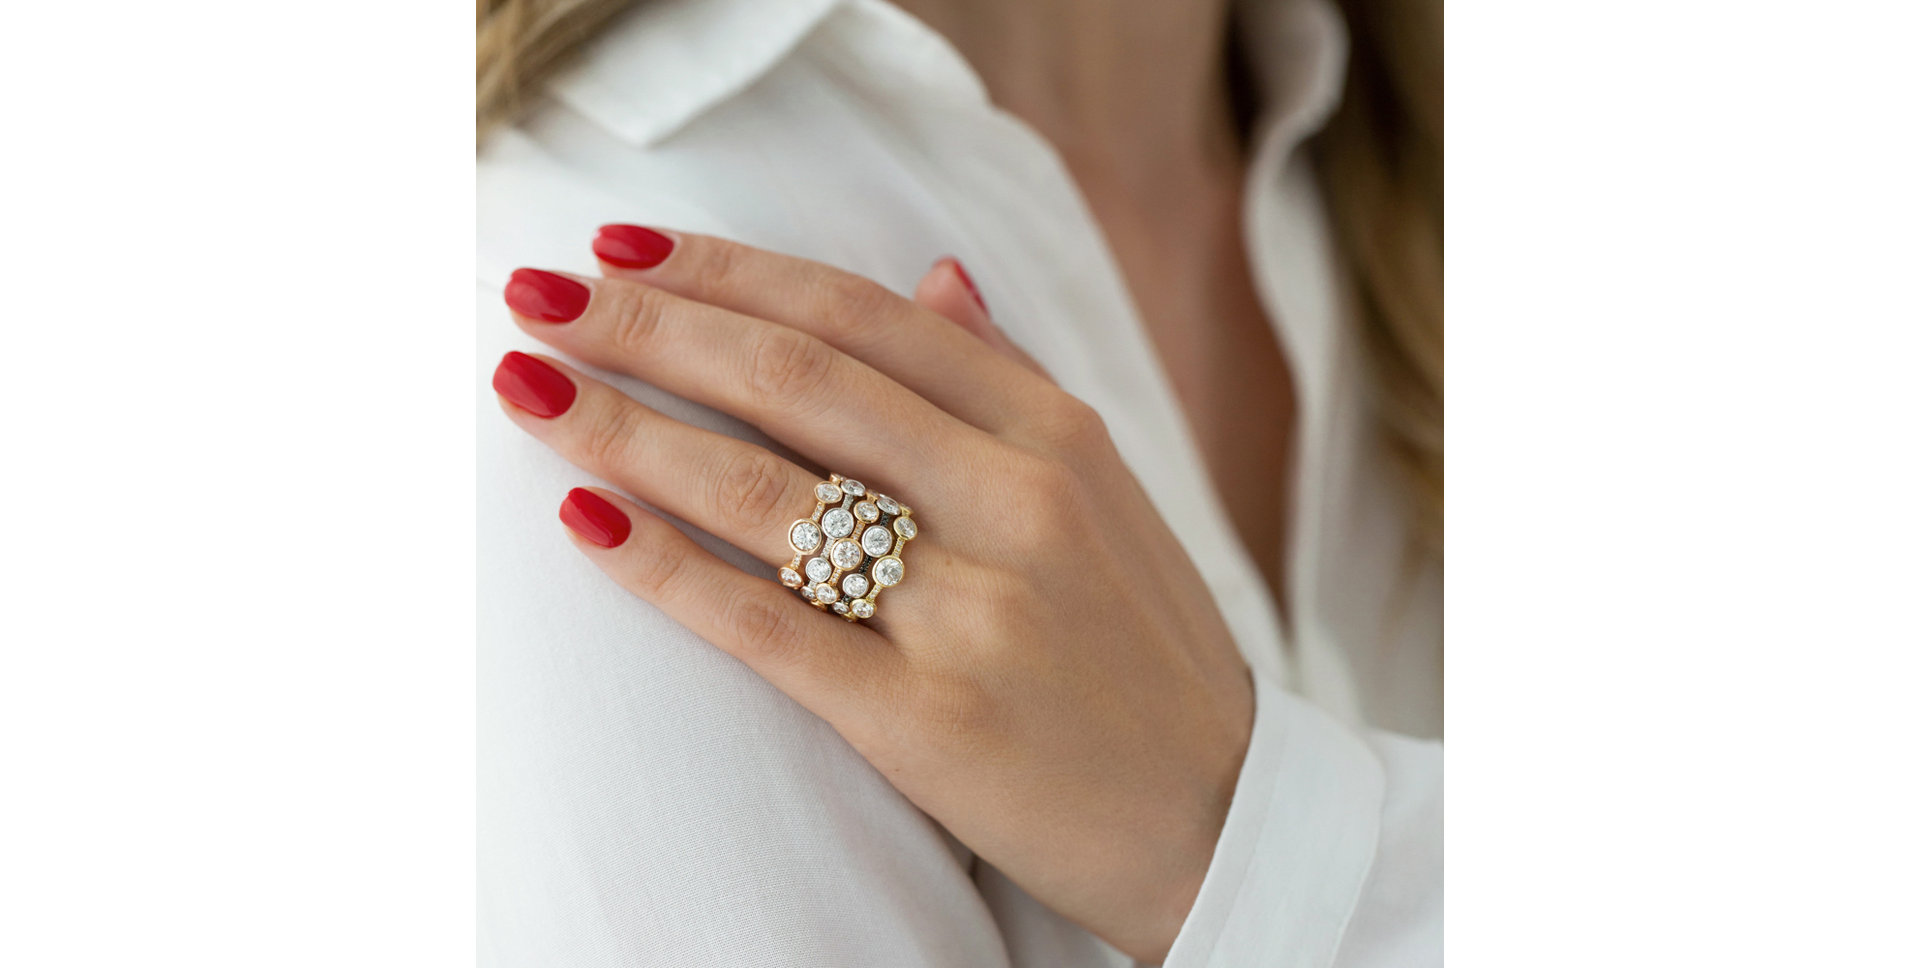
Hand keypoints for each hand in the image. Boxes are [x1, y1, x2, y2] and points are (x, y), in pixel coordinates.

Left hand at [491, 227, 1253, 960]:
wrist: (1217, 814)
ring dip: (626, 428)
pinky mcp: (927, 720)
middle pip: (795, 382)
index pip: (859, 317)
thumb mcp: (1106, 489)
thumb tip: (932, 274)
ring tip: (528, 387)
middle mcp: (1015, 502)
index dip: (727, 273)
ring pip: (765, 493)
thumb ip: (1009, 379)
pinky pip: (767, 628)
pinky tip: (586, 517)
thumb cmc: (1143, 645)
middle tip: (538, 297)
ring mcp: (973, 612)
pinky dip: (664, 566)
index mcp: (1055, 432)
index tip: (623, 250)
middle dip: (648, 327)